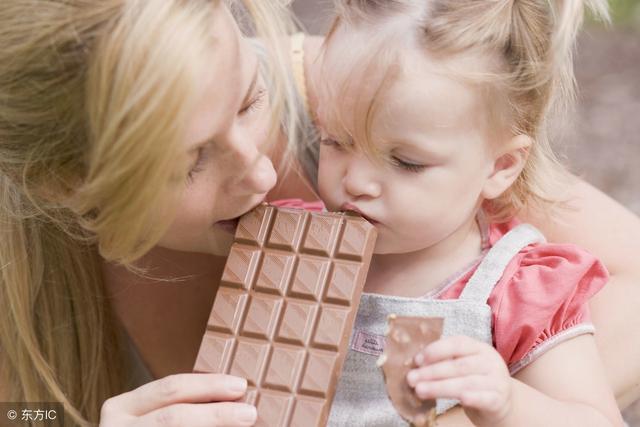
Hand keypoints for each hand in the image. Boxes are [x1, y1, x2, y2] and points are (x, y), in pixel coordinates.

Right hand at [99, 373, 256, 426]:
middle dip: (216, 413)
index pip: (170, 388)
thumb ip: (186, 407)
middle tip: (249, 413)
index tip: (241, 386)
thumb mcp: (155, 418)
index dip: (208, 385)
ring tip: (244, 425)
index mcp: (122, 407)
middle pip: (173, 416)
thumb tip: (235, 398)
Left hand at [406, 335, 512, 426]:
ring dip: (440, 387)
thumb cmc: (474, 381)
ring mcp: (497, 380)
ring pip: (466, 383)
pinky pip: (484, 398)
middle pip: (459, 365)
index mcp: (479, 348)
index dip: (436, 350)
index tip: (417, 360)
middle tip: (411, 379)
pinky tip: (461, 399)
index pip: (457, 343)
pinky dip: (472, 398)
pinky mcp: (499, 399)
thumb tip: (416, 364)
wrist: (500, 403)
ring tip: (420, 390)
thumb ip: (445, 362)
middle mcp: (490, 361)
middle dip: (432, 372)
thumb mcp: (464, 366)